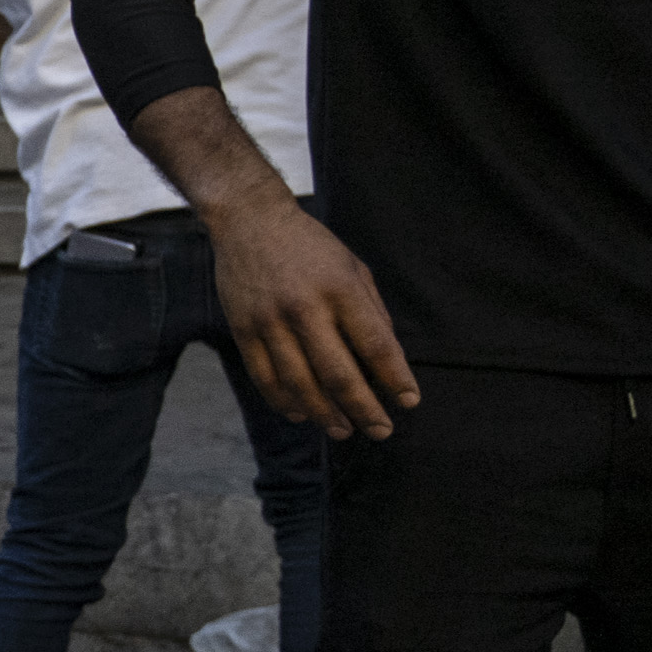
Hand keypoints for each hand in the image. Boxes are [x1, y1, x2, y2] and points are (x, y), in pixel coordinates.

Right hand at [212, 190, 416, 437]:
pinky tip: (300, 414)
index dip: (394, 378)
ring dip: (324, 414)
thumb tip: (386, 361)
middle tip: (381, 430)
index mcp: (340, 289)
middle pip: (338, 373)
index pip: (375, 344)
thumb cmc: (310, 245)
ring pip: (299, 383)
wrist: (248, 221)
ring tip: (342, 430)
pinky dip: (283, 401)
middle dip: (363, 408)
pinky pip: (264, 377)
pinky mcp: (242, 329)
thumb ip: (371, 312)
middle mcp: (305, 308)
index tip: (409, 402)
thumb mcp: (353, 267)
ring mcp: (269, 321)